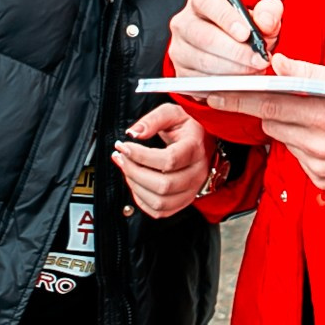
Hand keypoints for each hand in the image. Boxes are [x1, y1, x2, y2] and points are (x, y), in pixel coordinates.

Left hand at [112, 103, 210, 219]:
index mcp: (195, 148)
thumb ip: (152, 120)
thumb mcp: (172, 113)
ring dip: (136, 187)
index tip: (124, 146)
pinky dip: (142, 201)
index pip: (169, 160)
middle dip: (134, 172)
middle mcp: (197, 172)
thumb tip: (133, 133)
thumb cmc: (186, 126)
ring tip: (126, 169)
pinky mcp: (184, 200)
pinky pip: (160, 211)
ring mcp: (192, 189)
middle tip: (121, 157)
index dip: (141, 156)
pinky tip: (135, 183)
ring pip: (160, 202)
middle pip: (163, 185)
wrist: (203, 140)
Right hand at [168, 0, 279, 78]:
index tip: (246, 33)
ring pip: (204, 62)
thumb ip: (269, 12)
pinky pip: (201, 82)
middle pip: (205, 37)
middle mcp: (184, 23)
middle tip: (259, 60)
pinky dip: (225, 86)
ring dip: (233, 70)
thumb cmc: (245, 29)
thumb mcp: (261, 15)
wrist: (233, 52)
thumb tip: (265, 23)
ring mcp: (179, 50)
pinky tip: (243, 82)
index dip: (226, 18)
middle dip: (236, 52)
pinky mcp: (181, 74)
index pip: (207, 2)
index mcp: (200, 0)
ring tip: (255, 71)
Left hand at [207, 55, 324, 188]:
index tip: (215, 93)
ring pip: (279, 136)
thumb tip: (276, 61)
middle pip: (270, 120)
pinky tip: (310, 134)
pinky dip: (295, 142)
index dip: (240, 98)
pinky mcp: (323, 177)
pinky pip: (294, 155)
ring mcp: (322, 160)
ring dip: (280, 123)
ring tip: (299, 113)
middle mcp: (323, 137)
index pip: (270, 102)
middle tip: (226, 96)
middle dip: (251, 106)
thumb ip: (305, 69)